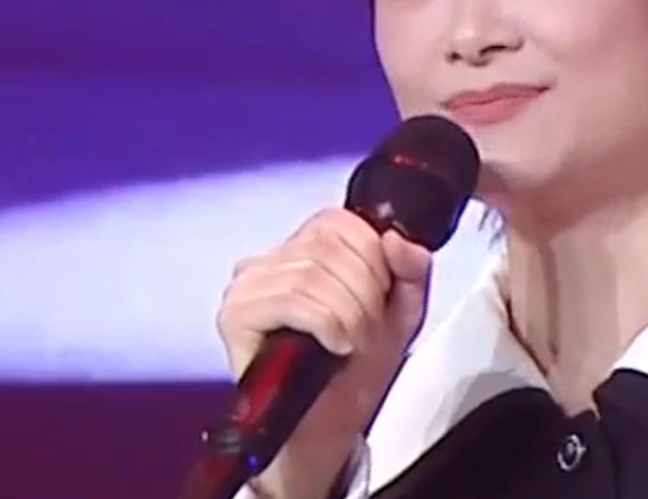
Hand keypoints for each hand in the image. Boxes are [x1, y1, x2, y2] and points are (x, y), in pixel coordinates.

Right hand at [216, 208, 432, 498]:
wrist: (329, 426)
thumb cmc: (356, 368)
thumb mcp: (401, 310)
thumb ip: (411, 268)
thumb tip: (396, 238)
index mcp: (303, 248)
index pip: (340, 222)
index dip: (373, 258)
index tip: (380, 297)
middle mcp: (268, 260)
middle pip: (328, 247)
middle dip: (364, 293)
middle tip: (366, 329)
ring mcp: (247, 286)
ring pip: (312, 275)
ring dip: (348, 315)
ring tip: (351, 343)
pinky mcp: (236, 316)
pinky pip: (292, 301)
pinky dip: (326, 324)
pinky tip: (334, 346)